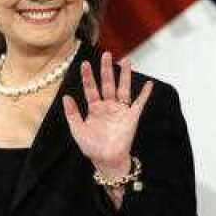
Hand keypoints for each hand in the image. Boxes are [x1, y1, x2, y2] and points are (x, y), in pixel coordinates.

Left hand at [62, 51, 152, 178]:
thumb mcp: (77, 130)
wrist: (106, 161)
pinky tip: (149, 84)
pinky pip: (139, 103)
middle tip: (107, 54)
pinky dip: (145, 94)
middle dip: (107, 69)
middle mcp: (108, 106)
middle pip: (107, 84)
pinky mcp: (132, 117)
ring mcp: (120, 110)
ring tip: (126, 61)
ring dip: (125, 75)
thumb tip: (66, 96)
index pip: (91, 89)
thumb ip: (72, 113)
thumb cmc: (92, 147)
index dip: (87, 76)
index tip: (84, 63)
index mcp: (94, 108)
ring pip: (123, 89)